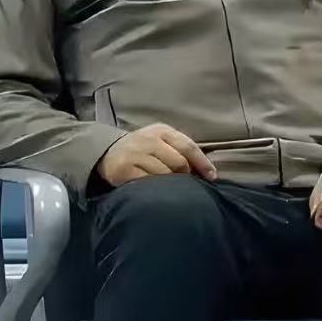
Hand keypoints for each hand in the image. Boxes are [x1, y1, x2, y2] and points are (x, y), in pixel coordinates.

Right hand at [97, 123, 217, 187]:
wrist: (109, 152)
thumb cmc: (144, 149)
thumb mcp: (162, 141)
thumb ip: (181, 150)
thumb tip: (206, 170)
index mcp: (162, 131)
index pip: (188, 146)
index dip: (202, 163)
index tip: (212, 177)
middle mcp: (148, 140)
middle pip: (179, 162)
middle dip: (185, 175)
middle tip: (183, 183)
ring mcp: (135, 154)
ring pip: (164, 174)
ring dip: (170, 184)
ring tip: (167, 186)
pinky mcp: (124, 170)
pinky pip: (148, 183)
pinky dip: (154, 188)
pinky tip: (153, 189)